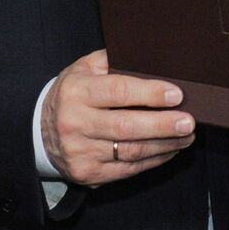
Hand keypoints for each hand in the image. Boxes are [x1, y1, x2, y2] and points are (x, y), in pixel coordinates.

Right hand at [42, 49, 195, 186]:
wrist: (39, 132)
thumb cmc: (73, 94)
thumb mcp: (84, 68)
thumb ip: (113, 60)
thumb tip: (151, 56)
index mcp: (76, 92)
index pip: (118, 92)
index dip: (150, 93)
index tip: (176, 94)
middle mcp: (75, 123)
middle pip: (126, 126)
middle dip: (163, 125)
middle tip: (189, 121)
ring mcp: (80, 152)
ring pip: (130, 151)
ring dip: (164, 144)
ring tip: (187, 136)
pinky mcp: (87, 173)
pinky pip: (127, 169)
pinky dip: (153, 160)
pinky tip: (170, 150)